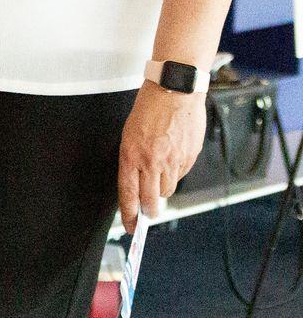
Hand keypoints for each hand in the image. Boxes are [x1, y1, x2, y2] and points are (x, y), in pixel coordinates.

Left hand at [118, 84, 205, 228]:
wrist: (173, 91)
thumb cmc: (149, 108)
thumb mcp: (129, 134)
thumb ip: (133, 159)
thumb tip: (137, 181)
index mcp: (131, 155)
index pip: (128, 194)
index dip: (129, 214)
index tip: (130, 227)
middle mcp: (151, 161)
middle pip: (150, 200)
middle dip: (148, 211)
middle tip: (147, 214)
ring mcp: (172, 161)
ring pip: (167, 190)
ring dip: (162, 190)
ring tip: (158, 176)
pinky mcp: (189, 158)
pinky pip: (180, 176)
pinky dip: (175, 175)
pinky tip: (172, 162)